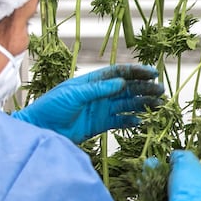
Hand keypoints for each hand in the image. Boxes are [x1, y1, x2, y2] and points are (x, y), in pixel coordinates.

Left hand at [14, 65, 163, 142]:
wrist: (40, 129)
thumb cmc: (51, 107)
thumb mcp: (73, 94)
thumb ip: (98, 89)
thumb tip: (121, 83)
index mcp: (92, 82)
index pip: (118, 73)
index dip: (136, 72)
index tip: (152, 72)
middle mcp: (99, 94)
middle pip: (127, 88)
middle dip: (144, 88)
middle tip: (160, 90)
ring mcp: (101, 109)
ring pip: (127, 105)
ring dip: (142, 104)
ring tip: (158, 105)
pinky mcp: (100, 125)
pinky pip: (120, 121)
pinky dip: (131, 121)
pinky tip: (142, 121)